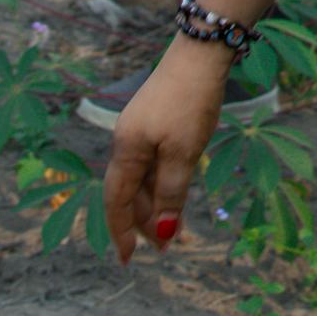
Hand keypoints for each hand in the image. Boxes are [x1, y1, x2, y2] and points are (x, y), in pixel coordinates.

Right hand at [106, 38, 232, 262]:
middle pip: (129, 193)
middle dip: (145, 223)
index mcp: (126, 151)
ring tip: (176, 230)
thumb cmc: (189, 103)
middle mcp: (126, 143)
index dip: (120, 232)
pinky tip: (177, 195)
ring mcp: (141, 132)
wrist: (200, 55)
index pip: (116, 202)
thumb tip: (164, 232)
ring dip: (157, 206)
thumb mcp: (184, 153)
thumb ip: (172, 192)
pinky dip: (164, 184)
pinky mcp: (156, 123)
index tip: (127, 260)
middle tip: (166, 248)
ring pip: (143, 180)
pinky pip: (154, 164)